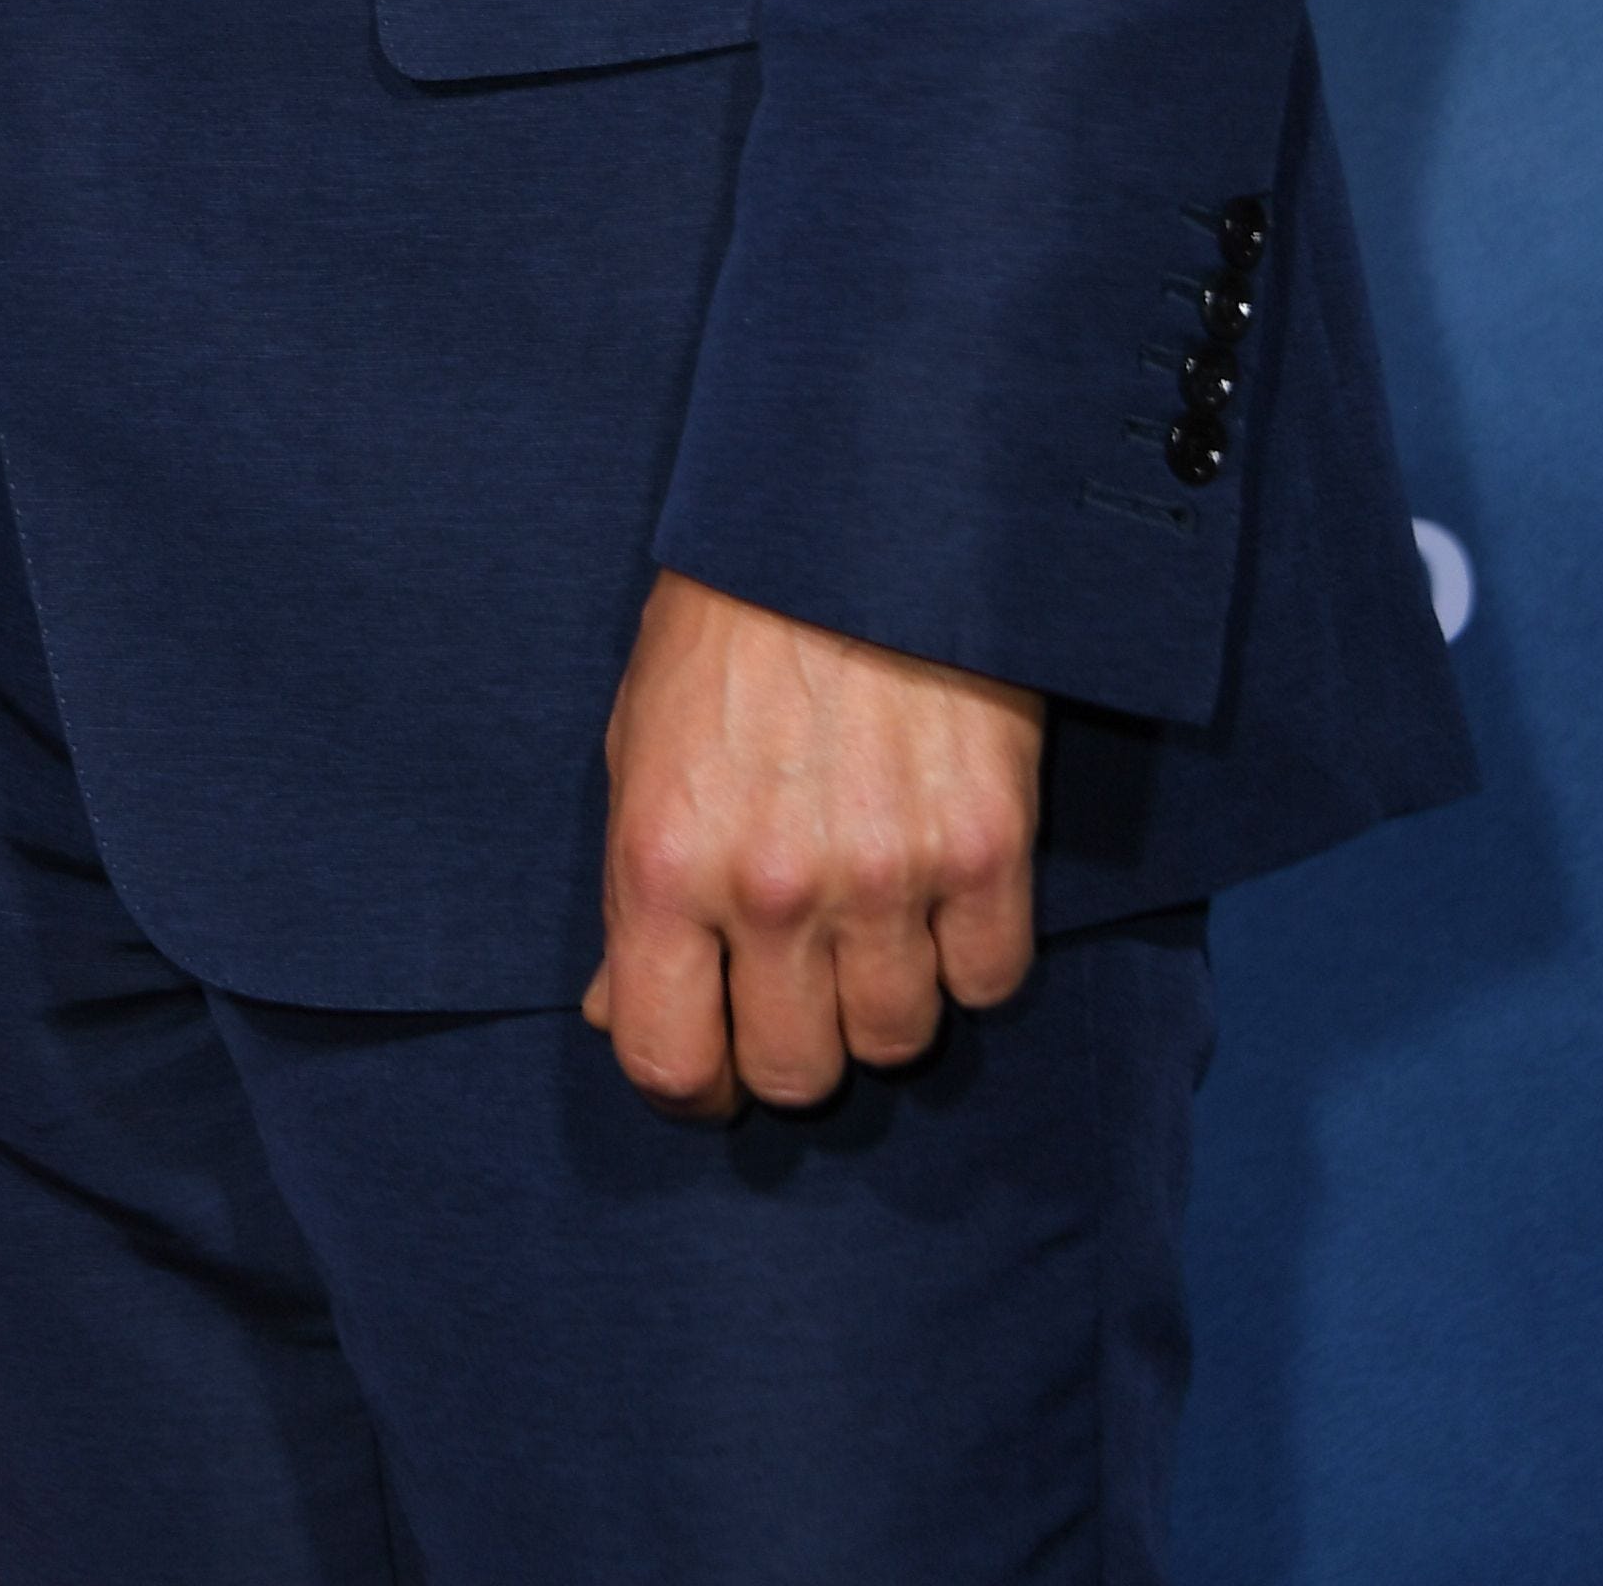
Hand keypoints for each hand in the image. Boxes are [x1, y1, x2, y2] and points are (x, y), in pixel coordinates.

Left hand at [581, 569, 1042, 1116]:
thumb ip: (631, 893)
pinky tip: (939, 891)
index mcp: (664, 862)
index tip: (714, 1066)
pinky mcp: (985, 850)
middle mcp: (770, 888)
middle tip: (799, 987)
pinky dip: (967, 957)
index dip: (693, 1085)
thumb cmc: (726, 628)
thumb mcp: (637, 747)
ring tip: (871, 924)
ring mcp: (884, 875)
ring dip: (882, 1001)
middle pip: (794, 1073)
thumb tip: (615, 1011)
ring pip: (895, 1042)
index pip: (670, 1062)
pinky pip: (986, 982)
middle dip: (791, 1046)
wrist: (850, 517)